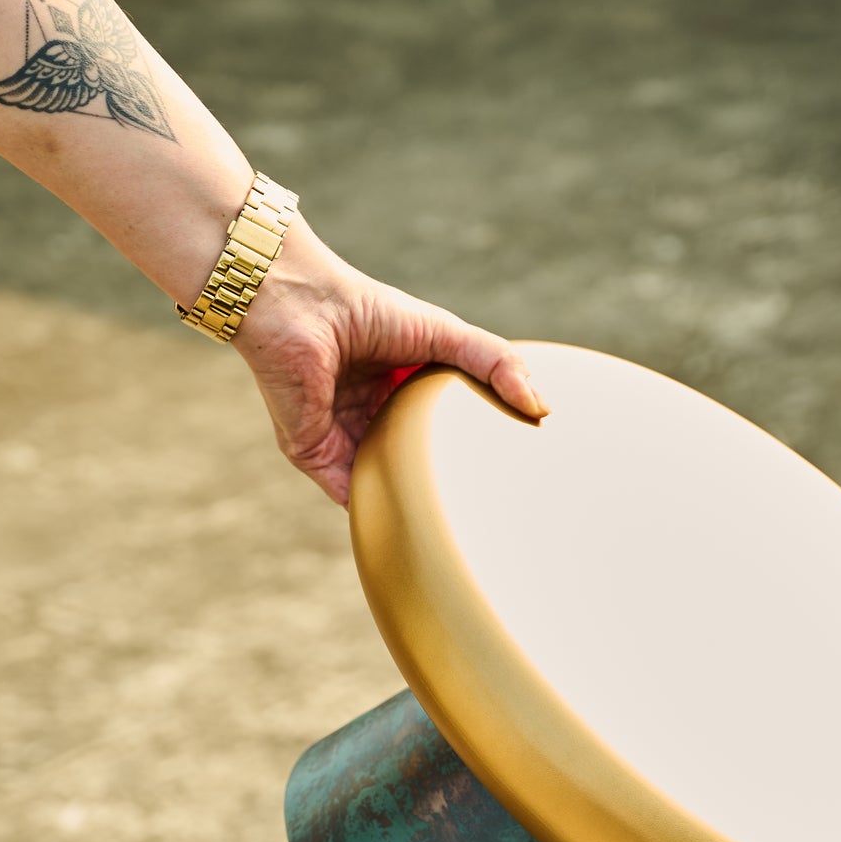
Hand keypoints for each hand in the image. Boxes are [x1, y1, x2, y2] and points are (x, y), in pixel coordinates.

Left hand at [234, 216, 547, 505]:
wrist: (298, 306)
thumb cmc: (367, 310)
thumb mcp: (446, 336)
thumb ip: (495, 364)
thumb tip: (542, 407)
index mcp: (402, 388)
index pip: (443, 429)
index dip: (475, 449)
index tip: (516, 474)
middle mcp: (373, 416)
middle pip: (415, 462)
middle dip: (444, 487)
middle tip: (495, 515)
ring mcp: (343, 439)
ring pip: (385, 485)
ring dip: (411, 508)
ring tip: (459, 535)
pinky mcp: (314, 456)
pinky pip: (350, 497)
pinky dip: (376, 514)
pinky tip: (408, 534)